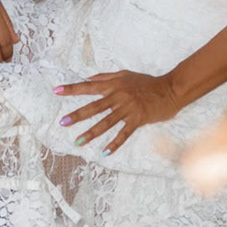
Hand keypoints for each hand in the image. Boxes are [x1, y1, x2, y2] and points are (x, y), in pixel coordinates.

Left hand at [56, 71, 181, 156]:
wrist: (170, 89)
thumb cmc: (147, 82)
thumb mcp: (125, 75)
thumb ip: (106, 77)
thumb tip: (88, 79)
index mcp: (114, 85)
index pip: (89, 87)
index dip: (72, 89)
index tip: (56, 91)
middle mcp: (118, 97)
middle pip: (94, 107)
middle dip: (77, 115)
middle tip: (63, 123)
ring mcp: (128, 109)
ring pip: (106, 122)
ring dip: (91, 133)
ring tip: (78, 141)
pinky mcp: (137, 120)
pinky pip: (124, 133)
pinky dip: (115, 143)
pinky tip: (105, 152)